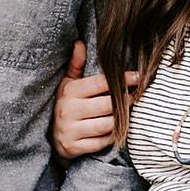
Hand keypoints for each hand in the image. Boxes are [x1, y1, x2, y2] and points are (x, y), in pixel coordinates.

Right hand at [52, 40, 136, 158]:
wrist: (51, 138)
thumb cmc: (66, 106)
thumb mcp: (68, 84)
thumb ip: (76, 65)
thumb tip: (80, 43)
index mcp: (69, 91)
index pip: (100, 83)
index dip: (122, 79)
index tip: (138, 77)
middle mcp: (68, 110)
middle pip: (106, 105)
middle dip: (124, 101)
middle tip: (134, 98)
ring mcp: (70, 130)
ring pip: (106, 125)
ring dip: (121, 120)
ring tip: (128, 114)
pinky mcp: (73, 147)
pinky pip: (101, 142)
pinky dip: (113, 137)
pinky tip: (118, 131)